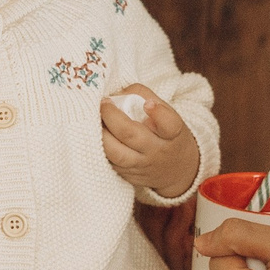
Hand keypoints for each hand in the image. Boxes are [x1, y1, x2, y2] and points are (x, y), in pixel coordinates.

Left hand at [100, 85, 202, 200]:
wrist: (175, 170)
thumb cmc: (166, 134)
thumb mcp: (167, 114)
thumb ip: (144, 98)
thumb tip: (116, 94)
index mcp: (172, 133)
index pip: (169, 124)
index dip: (158, 113)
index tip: (148, 104)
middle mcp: (156, 151)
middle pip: (131, 135)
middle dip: (111, 116)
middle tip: (103, 103)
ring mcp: (141, 165)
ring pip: (115, 153)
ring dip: (101, 134)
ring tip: (95, 119)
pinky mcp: (128, 176)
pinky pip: (108, 161)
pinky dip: (99, 147)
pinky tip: (95, 135)